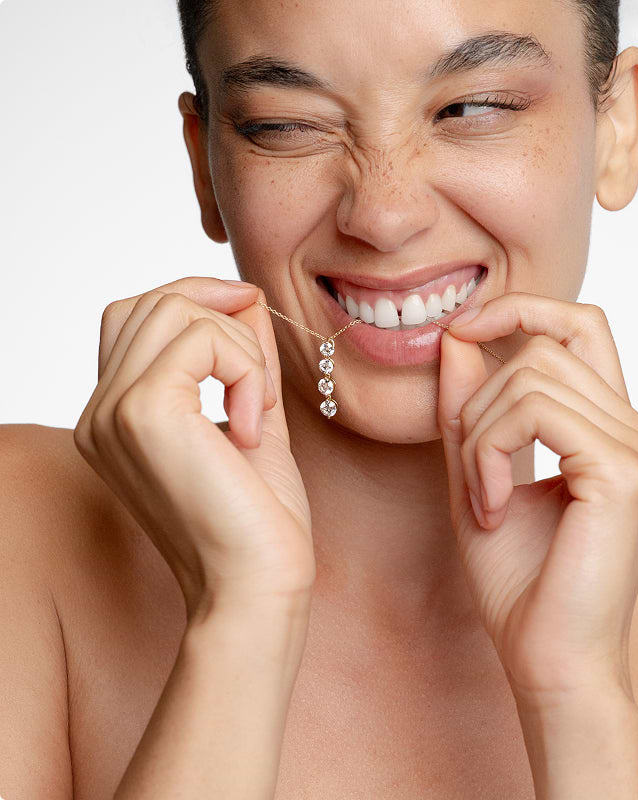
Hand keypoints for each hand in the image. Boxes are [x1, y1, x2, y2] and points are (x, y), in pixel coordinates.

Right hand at [74, 277, 313, 621]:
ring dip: (240, 345)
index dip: (196, 303)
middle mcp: (99, 413)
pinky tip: (254, 427)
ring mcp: (113, 412)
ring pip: (175, 309)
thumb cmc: (256, 520)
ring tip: (258, 408)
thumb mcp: (251, 417)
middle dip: (222, 313)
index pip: (135, 317)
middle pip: (151, 302)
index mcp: (114, 418)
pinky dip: (247, 368)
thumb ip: (241, 357)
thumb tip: (245, 297)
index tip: (249, 328)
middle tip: (261, 370)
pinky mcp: (144, 413)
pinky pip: (202, 339)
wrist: (256, 588)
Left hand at [436, 292, 637, 706]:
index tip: (461, 333)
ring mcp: (632, 445)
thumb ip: (469, 408)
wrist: (546, 656)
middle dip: (478, 396)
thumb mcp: (476, 474)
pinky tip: (490, 508)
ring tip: (480, 499)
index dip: (518, 309)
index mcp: (602, 424)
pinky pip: (533, 415)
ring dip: (478, 435)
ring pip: (529, 376)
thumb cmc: (518, 578)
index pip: (577, 324)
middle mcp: (627, 425)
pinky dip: (489, 455)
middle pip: (541, 345)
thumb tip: (456, 336)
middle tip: (468, 465)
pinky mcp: (621, 471)